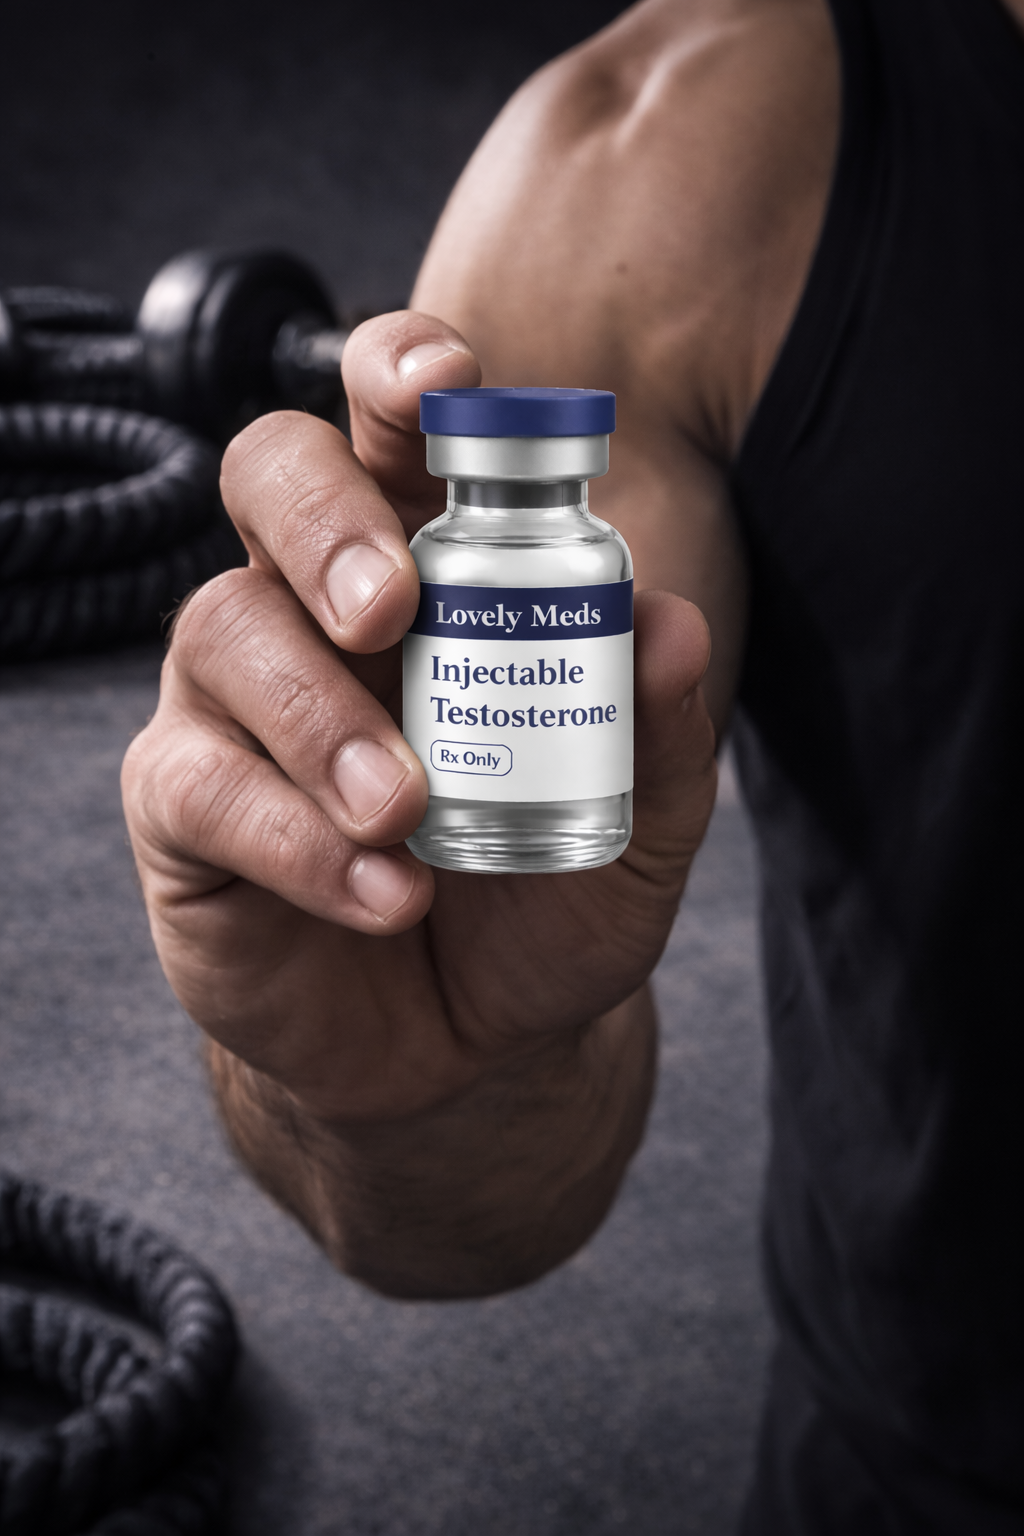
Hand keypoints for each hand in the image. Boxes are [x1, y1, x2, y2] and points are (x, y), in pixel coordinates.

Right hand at [121, 312, 717, 1290]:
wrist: (471, 1046)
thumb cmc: (544, 903)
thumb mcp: (635, 828)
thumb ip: (656, 732)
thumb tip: (670, 621)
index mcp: (426, 569)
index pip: (386, 430)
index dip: (397, 374)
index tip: (443, 382)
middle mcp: (314, 607)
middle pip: (270, 478)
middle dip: (327, 523)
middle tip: (391, 611)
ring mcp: (235, 701)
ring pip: (224, 632)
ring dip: (321, 718)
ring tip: (406, 809)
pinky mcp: (185, 806)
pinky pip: (205, 786)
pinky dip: (296, 840)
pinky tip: (383, 895)